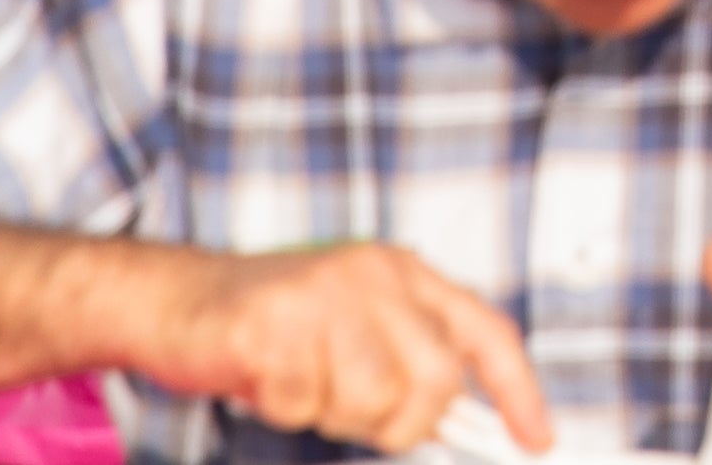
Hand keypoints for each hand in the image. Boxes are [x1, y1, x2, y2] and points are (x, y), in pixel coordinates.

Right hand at [134, 239, 547, 457]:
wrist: (174, 297)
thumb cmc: (270, 322)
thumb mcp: (353, 327)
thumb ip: (407, 361)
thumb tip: (453, 421)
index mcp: (402, 273)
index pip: (485, 332)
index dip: (519, 390)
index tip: (538, 439)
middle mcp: (372, 276)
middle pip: (435, 382)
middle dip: (401, 422)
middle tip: (352, 411)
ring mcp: (322, 296)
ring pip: (373, 401)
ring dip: (333, 415)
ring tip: (300, 382)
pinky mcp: (272, 325)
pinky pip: (305, 403)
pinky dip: (283, 407)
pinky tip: (264, 375)